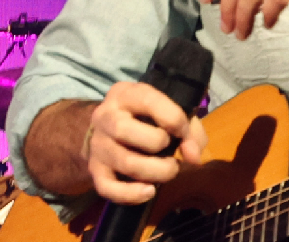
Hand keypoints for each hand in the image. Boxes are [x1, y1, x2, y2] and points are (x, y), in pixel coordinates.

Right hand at [85, 82, 207, 203]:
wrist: (108, 132)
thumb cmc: (146, 119)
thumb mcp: (169, 113)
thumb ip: (190, 130)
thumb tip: (194, 157)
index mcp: (125, 94)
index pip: (149, 102)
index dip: (175, 121)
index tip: (185, 134)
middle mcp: (105, 116)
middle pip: (124, 130)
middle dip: (158, 145)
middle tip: (171, 152)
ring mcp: (97, 144)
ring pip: (124, 162)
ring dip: (155, 172)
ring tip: (168, 171)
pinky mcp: (94, 170)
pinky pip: (108, 188)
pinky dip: (132, 194)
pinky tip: (149, 191)